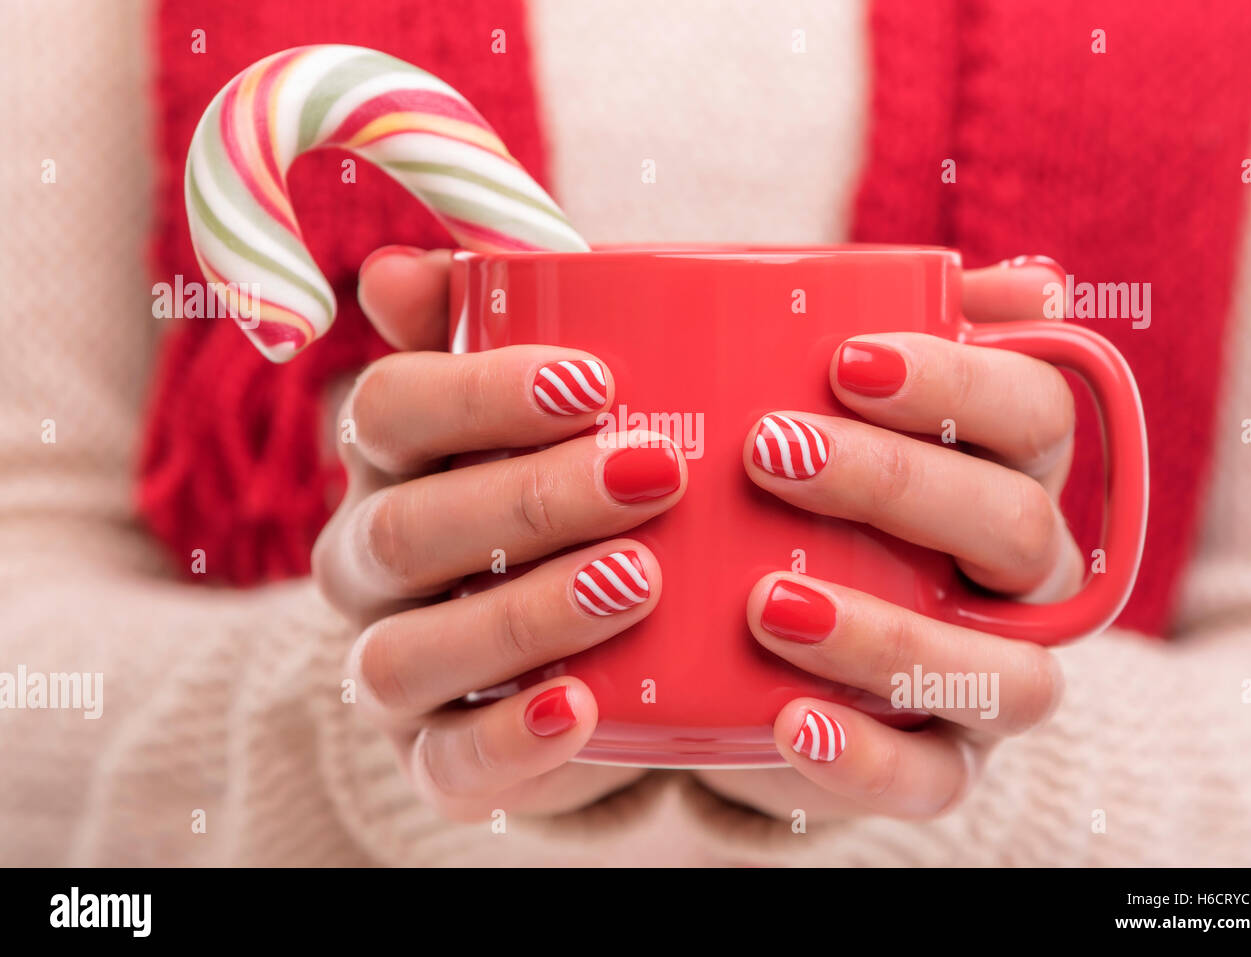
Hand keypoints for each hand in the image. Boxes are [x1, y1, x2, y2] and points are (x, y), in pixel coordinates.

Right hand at [312, 246, 686, 820]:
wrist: (582, 645)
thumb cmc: (569, 496)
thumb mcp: (547, 411)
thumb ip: (487, 333)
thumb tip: (398, 268)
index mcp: (391, 463)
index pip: (390, 410)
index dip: (482, 392)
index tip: (599, 381)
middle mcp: (368, 562)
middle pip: (408, 527)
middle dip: (531, 499)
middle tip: (655, 474)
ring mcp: (392, 666)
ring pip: (411, 649)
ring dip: (525, 613)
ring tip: (640, 581)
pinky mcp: (432, 758)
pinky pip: (447, 762)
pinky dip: (509, 740)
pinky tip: (584, 708)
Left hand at [698, 257, 1074, 818]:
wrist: (742, 638)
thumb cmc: (798, 495)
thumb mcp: (833, 407)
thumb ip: (911, 328)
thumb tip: (1037, 281)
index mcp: (1008, 474)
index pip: (1034, 414)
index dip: (958, 382)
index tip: (844, 359)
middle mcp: (1020, 580)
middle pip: (1019, 526)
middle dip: (898, 484)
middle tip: (770, 451)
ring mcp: (989, 680)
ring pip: (1001, 673)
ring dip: (892, 635)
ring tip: (767, 601)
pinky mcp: (938, 765)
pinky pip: (934, 783)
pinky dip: (867, 756)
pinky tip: (789, 718)